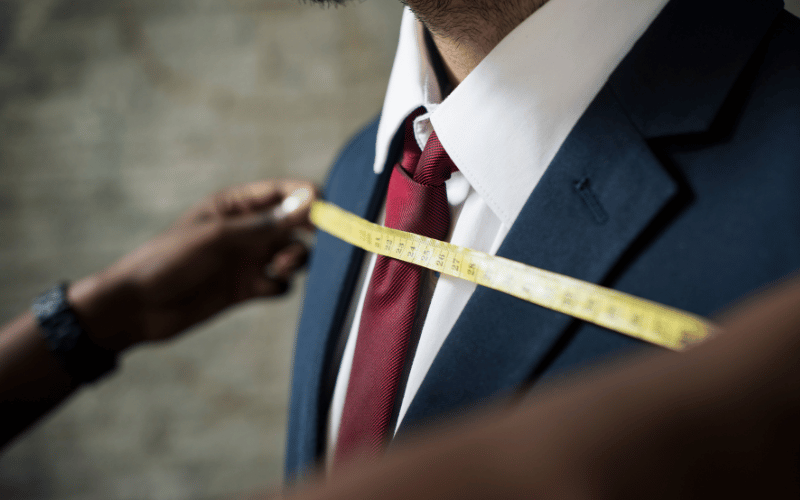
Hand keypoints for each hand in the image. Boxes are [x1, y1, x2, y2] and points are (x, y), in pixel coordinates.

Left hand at [68, 179, 318, 351]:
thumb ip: (266, 223)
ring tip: (281, 265)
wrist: (137, 308)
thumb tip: (311, 201)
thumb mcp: (219, 237)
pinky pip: (280, 283)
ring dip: (296, 258)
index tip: (325, 210)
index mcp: (235, 205)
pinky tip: (265, 287)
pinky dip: (280, 284)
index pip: (284, 192)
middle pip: (295, 223)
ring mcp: (247, 259)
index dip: (308, 197)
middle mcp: (247, 230)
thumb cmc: (169, 260)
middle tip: (319, 240)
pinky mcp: (247, 288)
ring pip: (293, 253)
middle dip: (309, 230)